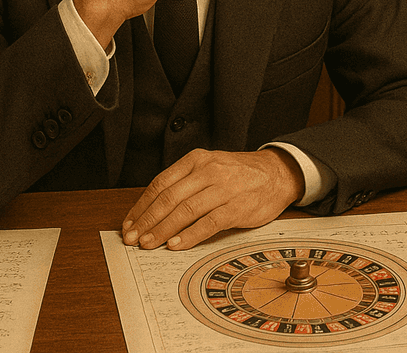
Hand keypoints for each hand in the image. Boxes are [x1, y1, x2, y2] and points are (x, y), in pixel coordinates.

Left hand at [122, 148, 303, 250]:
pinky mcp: (237, 207)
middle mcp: (208, 171)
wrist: (277, 173)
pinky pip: (209, 223)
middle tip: (133, 239)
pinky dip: (190, 235)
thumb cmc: (239, 174)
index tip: (130, 223)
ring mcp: (223, 189)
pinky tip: (177, 244)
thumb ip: (185, 183)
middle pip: (169, 198)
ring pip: (185, 210)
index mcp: (196, 160)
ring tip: (149, 244)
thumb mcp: (210, 167)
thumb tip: (153, 211)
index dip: (142, 206)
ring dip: (163, 230)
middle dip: (147, 221)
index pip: (161, 183)